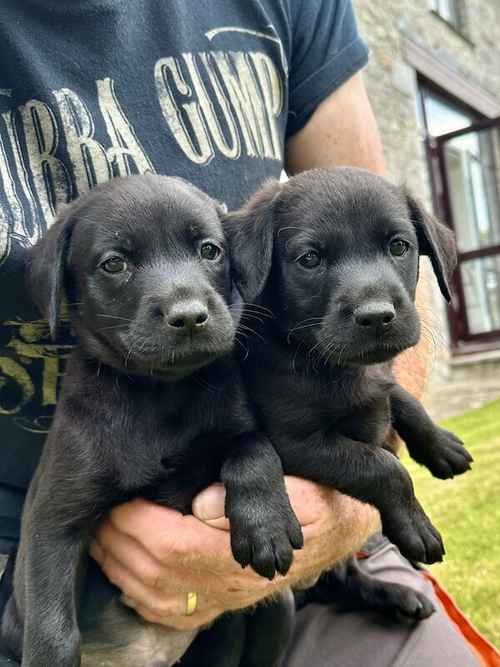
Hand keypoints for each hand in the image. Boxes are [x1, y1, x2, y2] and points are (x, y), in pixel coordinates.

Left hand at [90, 477, 378, 629]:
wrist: (337, 528)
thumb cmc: (315, 499)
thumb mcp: (295, 484)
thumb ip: (254, 491)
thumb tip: (201, 505)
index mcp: (243, 548)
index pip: (174, 544)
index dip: (139, 525)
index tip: (119, 501)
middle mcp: (229, 582)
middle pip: (156, 573)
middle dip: (119, 544)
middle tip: (100, 517)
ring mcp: (223, 597)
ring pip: (157, 597)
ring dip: (121, 570)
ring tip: (102, 541)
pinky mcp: (220, 603)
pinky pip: (171, 615)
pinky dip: (139, 598)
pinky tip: (125, 576)